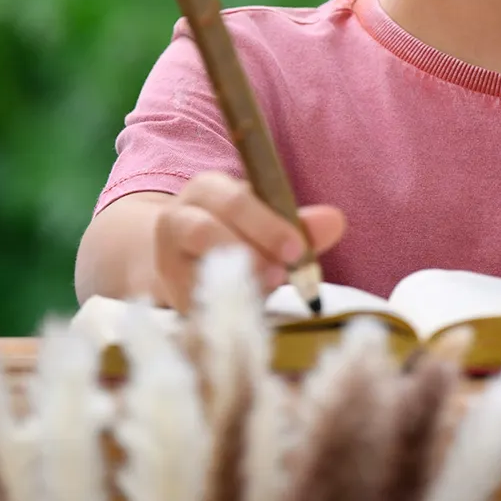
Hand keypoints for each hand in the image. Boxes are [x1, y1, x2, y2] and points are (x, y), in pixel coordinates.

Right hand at [153, 171, 345, 311]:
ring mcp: (165, 257)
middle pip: (205, 231)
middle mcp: (178, 217)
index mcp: (209, 189)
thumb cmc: (236, 236)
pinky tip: (245, 311)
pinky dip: (220, 307)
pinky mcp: (165, 294)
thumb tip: (335, 221)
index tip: (298, 250)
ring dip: (233, 281)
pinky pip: (189, 303)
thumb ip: (300, 226)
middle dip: (249, 253)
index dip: (267, 225)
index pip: (235, 200)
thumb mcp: (268, 225)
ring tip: (265, 291)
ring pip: (191, 268)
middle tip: (282, 276)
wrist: (182, 259)